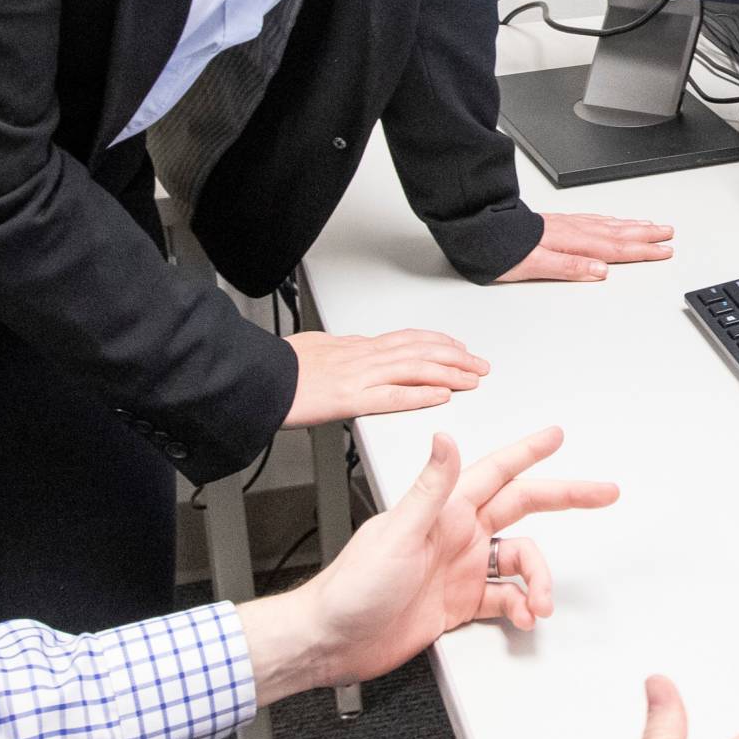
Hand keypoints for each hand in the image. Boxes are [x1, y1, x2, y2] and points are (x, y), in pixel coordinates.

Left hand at [242, 426, 618, 699]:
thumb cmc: (353, 587)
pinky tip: (523, 617)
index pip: (497, 471)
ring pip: (520, 562)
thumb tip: (446, 439)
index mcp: (444, 510)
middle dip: (565, 499)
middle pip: (523, 508)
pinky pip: (505, 599)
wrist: (333, 641)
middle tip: (603, 493)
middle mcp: (456, 534)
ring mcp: (459, 569)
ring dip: (539, 580)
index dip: (528, 452)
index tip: (556, 436)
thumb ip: (429, 488)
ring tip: (540, 602)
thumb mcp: (397, 533)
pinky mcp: (457, 604)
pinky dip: (521, 606)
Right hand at [283, 328, 488, 426]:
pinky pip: (392, 396)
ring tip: (473, 379)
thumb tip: (352, 348)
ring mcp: (359, 376)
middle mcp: (364, 357)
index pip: (408, 339)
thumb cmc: (281, 367)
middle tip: (479, 365)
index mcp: (357, 347)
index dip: (438, 342)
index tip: (458, 346)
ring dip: (449, 373)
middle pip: (420, 351)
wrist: (259, 376)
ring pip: (415, 369)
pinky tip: (440, 396)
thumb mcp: (316, 348)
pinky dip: (420, 395)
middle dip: (456, 357)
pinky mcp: (350, 399)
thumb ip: (340, 351)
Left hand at [496, 211, 675, 283]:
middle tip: (669, 235)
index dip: (642, 251)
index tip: (664, 251)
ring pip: (609, 224)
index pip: (615, 249)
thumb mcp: (533, 265)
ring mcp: (566, 225)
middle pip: (618, 234)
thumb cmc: (501, 249)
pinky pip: (594, 219)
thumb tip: (601, 271)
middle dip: (646, 235)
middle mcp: (572, 231)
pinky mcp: (558, 223)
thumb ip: (569, 267)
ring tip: (652, 225)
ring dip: (633, 226)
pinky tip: (614, 221)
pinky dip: (611, 220)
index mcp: (571, 243)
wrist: (478, 229)